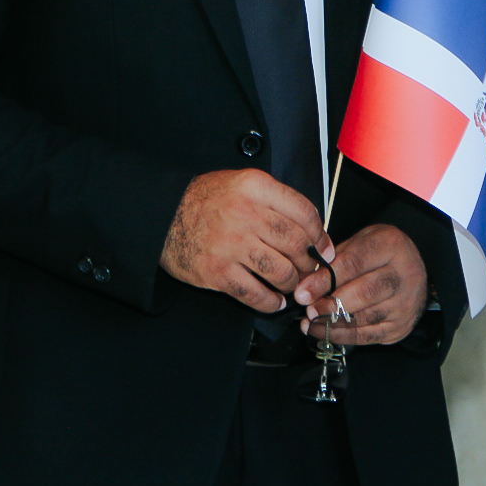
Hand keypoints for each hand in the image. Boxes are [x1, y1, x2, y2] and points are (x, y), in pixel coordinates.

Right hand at [159, 169, 332, 313]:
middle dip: (308, 261)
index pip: (304, 212)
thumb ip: (273, 199)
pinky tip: (274, 300)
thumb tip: (309, 227)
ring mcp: (232, 245)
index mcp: (255, 187)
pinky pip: (256, 294)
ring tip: (290, 284)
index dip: (320, 235)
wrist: (162, 216)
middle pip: (296, 244)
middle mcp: (246, 214)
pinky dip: (271, 302)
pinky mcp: (218, 272)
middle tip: (308, 268)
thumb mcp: (240, 182)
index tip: (323, 247)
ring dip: (292, 283)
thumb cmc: (203, 200)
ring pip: (281, 272)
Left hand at [291, 224, 428, 346]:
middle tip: (307, 309)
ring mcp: (405, 304)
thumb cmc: (378, 254)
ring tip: (310, 321)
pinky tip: (324, 331)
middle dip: (330, 304)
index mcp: (390, 245)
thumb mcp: (359, 242)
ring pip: (365, 318)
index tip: (302, 292)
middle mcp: (403, 275)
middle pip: (364, 293)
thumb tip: (305, 284)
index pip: (353, 264)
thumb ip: (334, 259)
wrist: (412, 270)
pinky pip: (367, 336)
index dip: (325, 280)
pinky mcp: (400, 326)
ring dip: (332, 323)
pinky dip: (342, 336)